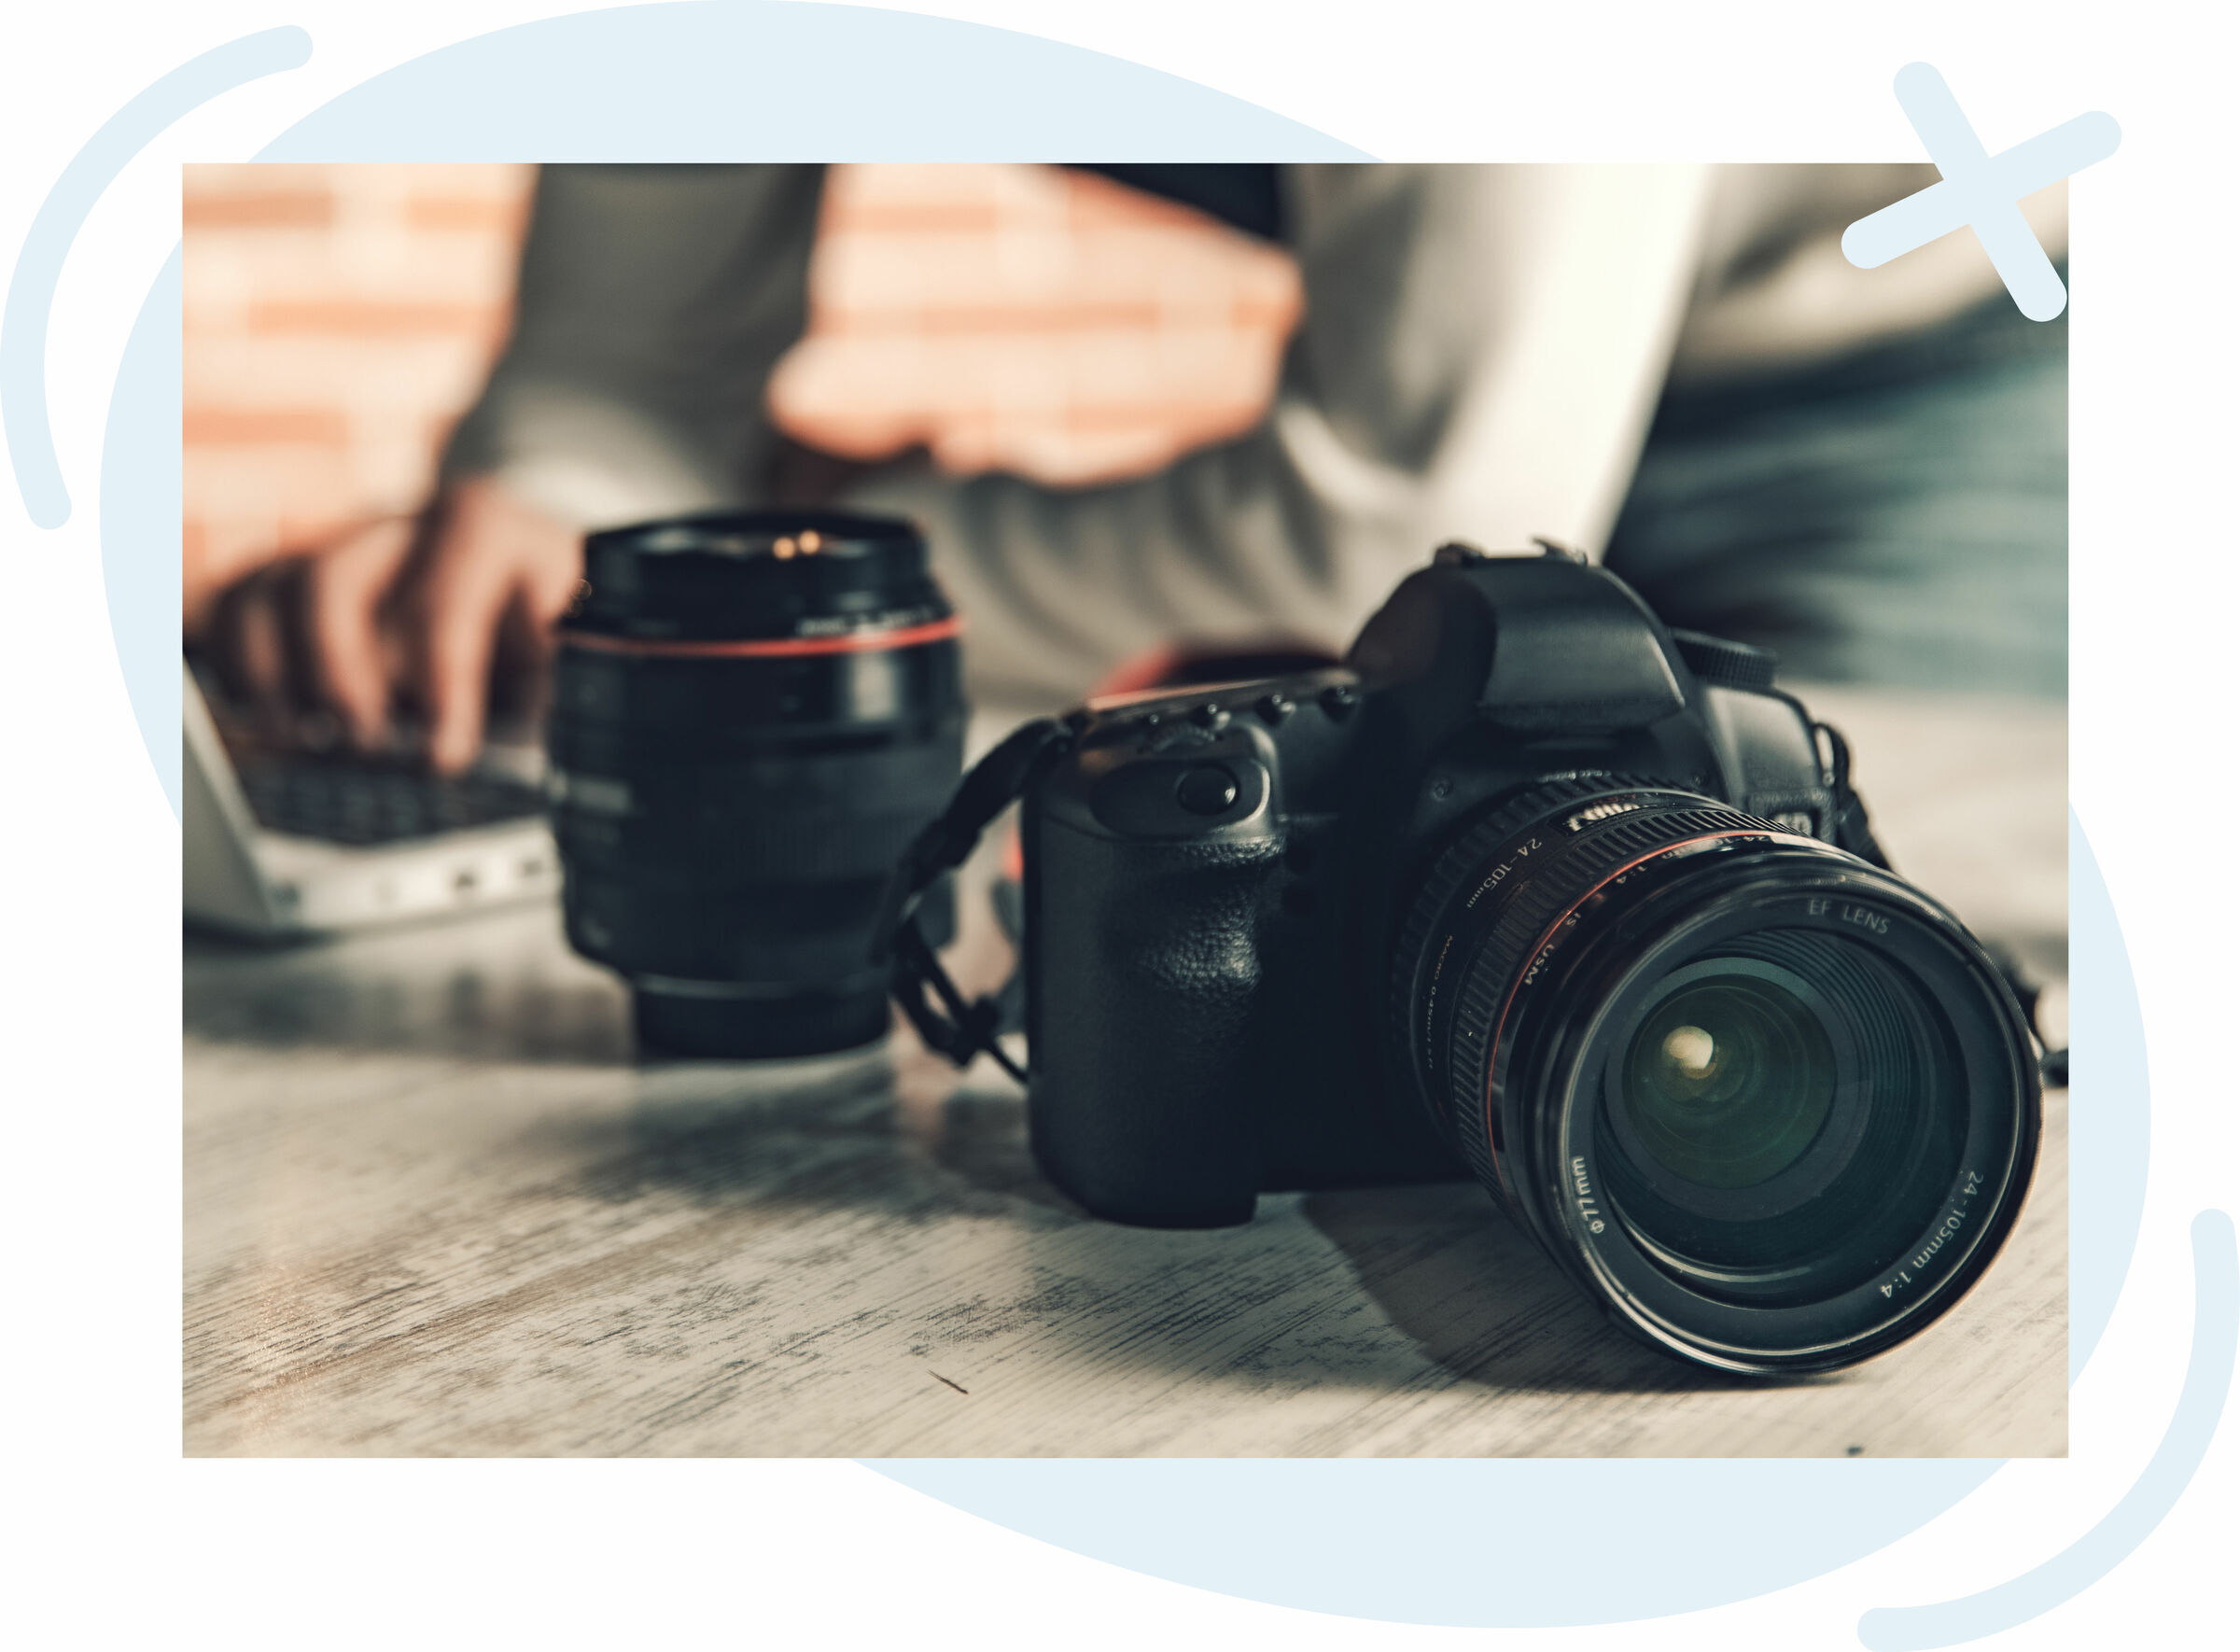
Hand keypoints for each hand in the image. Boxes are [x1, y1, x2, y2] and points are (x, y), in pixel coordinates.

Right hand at [198, 478, 580, 771]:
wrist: (528, 573)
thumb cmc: (550, 615)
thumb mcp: (579, 639)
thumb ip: (566, 679)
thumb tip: (554, 741)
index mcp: (482, 530)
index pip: (443, 596)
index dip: (439, 682)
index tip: (442, 757)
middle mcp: (401, 529)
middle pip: (331, 580)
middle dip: (339, 673)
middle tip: (365, 747)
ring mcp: (341, 548)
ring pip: (270, 589)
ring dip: (272, 670)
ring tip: (302, 739)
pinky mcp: (299, 580)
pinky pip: (235, 602)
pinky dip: (230, 656)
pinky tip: (256, 714)